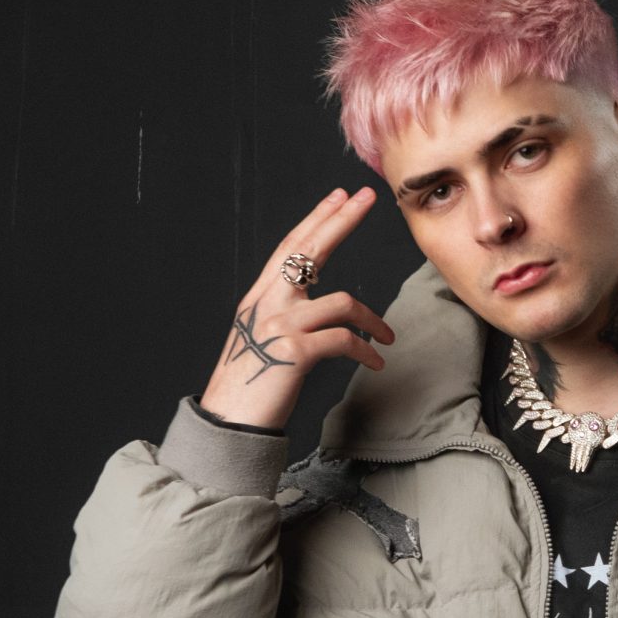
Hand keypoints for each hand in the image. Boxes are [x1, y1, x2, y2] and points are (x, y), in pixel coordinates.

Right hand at [197, 186, 394, 429]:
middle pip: (310, 249)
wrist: (230, 421)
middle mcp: (268, 302)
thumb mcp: (264, 337)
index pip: (291, 246)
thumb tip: (319, 302)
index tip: (339, 196)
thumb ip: (287, 313)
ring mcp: (281, 324)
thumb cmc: (252, 383)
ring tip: (387, 336)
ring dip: (373, 320)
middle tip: (368, 197)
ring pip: (342, 302)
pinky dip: (366, 349)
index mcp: (261, 296)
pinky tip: (376, 361)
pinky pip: (344, 340)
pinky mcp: (296, 351)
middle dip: (341, 220)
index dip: (317, 218)